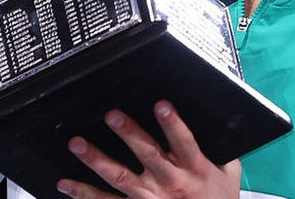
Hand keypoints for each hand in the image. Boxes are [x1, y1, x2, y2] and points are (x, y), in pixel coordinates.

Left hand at [57, 101, 241, 198]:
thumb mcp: (228, 171)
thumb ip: (219, 146)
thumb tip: (214, 115)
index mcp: (195, 168)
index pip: (184, 142)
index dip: (173, 123)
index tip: (161, 105)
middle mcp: (171, 183)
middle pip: (148, 155)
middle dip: (129, 134)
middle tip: (112, 116)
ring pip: (121, 178)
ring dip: (97, 160)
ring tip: (78, 144)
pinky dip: (85, 194)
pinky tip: (67, 184)